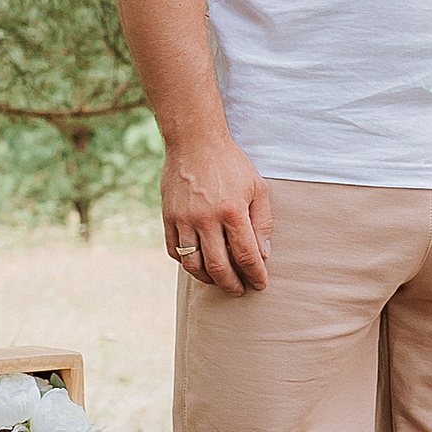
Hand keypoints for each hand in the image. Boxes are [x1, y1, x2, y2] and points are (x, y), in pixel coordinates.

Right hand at [161, 132, 271, 294]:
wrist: (195, 141)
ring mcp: (184, 219)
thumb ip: (262, 221)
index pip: (246, 255)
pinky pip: (174, 251)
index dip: (255, 274)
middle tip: (240, 291)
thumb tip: (263, 254)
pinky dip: (185, 263)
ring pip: (193, 264)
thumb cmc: (231, 163)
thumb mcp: (257, 187)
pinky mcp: (168, 217)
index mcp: (233, 211)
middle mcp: (206, 219)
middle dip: (232, 285)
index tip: (260, 284)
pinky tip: (198, 263)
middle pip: (219, 267)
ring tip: (219, 280)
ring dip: (208, 279)